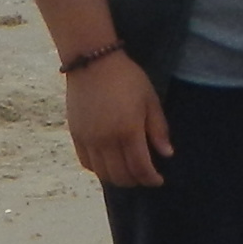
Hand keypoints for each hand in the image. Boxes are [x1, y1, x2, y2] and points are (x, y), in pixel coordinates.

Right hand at [63, 52, 171, 187]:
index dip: (151, 179)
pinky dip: (99, 169)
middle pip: (121, 175)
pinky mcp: (76, 135)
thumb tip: (166, 154)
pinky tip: (108, 164)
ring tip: (127, 173)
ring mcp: (89, 139)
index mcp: (128, 131)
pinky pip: (86, 162)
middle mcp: (106, 140)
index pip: (140, 168)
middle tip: (144, 177)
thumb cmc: (126, 78)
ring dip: (117, 178)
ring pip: (102, 173)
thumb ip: (158, 129)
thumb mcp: (150, 99)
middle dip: (136, 181)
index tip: (158, 180)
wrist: (93, 62)